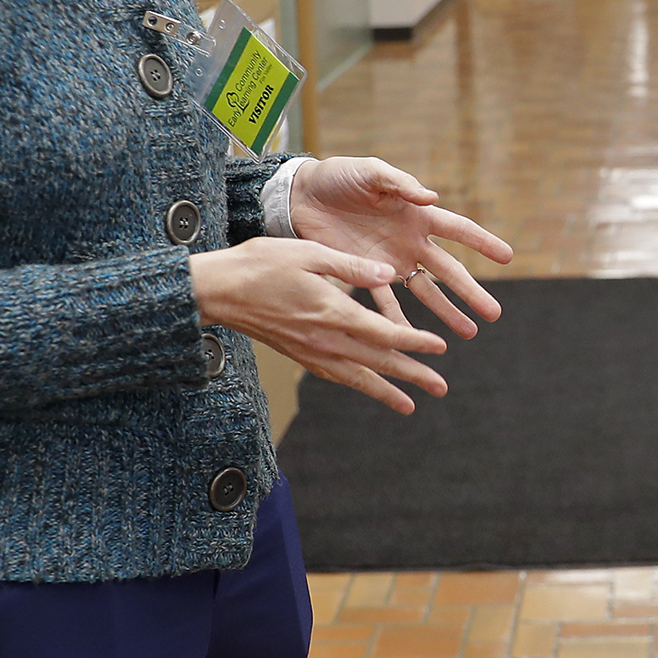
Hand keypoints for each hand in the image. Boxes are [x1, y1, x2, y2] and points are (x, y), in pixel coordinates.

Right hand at [191, 237, 451, 414]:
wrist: (217, 291)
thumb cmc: (261, 264)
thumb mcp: (310, 253)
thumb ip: (352, 266)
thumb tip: (389, 273)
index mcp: (332, 311)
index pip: (383, 333)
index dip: (414, 341)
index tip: (440, 347)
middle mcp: (324, 339)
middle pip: (377, 362)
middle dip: (412, 375)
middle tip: (441, 388)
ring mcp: (310, 351)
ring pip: (356, 376)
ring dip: (386, 390)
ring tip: (411, 404)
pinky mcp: (298, 354)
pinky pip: (334, 375)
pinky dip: (356, 384)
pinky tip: (368, 387)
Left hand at [287, 157, 512, 337]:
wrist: (303, 195)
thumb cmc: (342, 176)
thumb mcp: (372, 172)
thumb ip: (401, 184)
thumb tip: (432, 197)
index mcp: (417, 214)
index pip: (458, 230)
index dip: (483, 243)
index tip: (508, 258)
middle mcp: (410, 242)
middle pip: (448, 271)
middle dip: (471, 292)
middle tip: (493, 314)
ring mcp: (389, 261)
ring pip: (425, 292)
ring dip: (445, 313)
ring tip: (468, 333)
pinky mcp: (363, 274)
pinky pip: (383, 302)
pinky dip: (395, 321)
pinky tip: (408, 340)